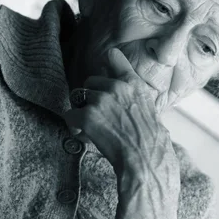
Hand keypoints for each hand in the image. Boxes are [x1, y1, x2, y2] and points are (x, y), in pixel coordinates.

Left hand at [64, 48, 179, 218]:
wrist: (146, 161)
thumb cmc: (150, 141)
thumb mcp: (149, 109)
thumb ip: (134, 95)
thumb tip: (120, 94)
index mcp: (133, 84)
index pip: (114, 57)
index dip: (106, 63)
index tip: (104, 65)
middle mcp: (116, 87)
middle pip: (90, 81)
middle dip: (90, 97)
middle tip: (99, 116)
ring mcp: (100, 100)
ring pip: (78, 97)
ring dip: (82, 112)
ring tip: (92, 128)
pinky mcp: (87, 116)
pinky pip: (69, 115)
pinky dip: (74, 127)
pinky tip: (85, 136)